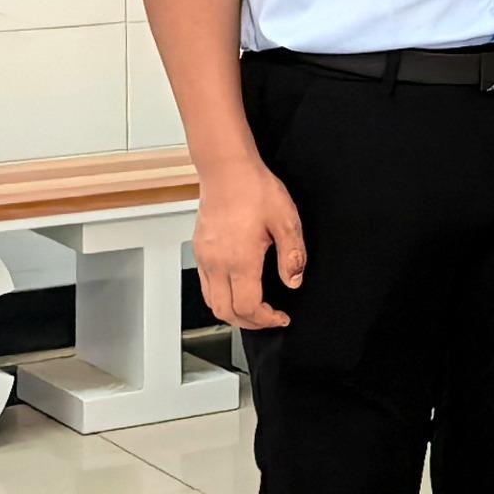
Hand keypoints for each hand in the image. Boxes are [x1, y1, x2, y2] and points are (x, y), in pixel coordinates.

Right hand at [195, 157, 307, 329]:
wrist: (227, 170)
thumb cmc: (256, 190)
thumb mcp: (287, 221)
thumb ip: (292, 255)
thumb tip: (294, 283)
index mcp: (239, 260)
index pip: (247, 307)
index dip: (266, 319)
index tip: (282, 317)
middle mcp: (216, 263)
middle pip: (225, 312)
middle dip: (249, 323)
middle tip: (270, 319)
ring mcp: (204, 257)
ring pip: (211, 302)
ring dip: (233, 313)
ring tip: (256, 310)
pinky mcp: (199, 250)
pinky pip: (205, 285)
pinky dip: (221, 297)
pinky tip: (239, 289)